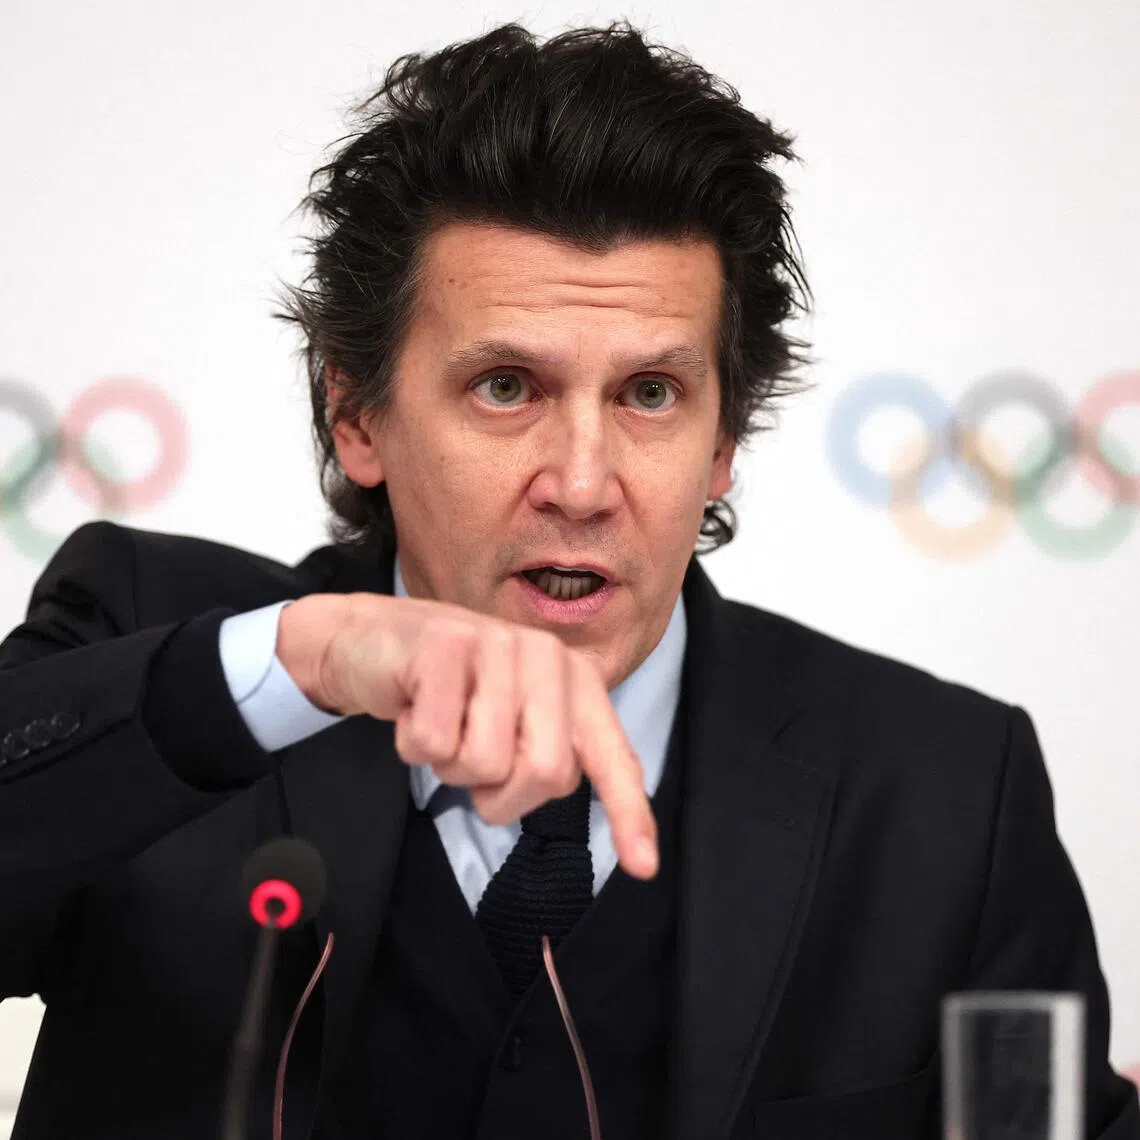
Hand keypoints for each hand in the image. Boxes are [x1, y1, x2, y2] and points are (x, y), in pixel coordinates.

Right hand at [277, 592, 657, 879]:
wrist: (370, 641)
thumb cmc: (446, 693)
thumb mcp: (507, 720)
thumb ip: (543, 752)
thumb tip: (564, 788)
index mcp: (572, 680)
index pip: (610, 754)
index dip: (628, 812)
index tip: (643, 867)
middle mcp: (545, 657)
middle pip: (545, 772)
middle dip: (499, 793)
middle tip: (469, 759)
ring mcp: (496, 645)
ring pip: (483, 763)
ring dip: (448, 765)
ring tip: (439, 723)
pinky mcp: (445, 647)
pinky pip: (434, 743)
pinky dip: (413, 744)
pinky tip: (412, 707)